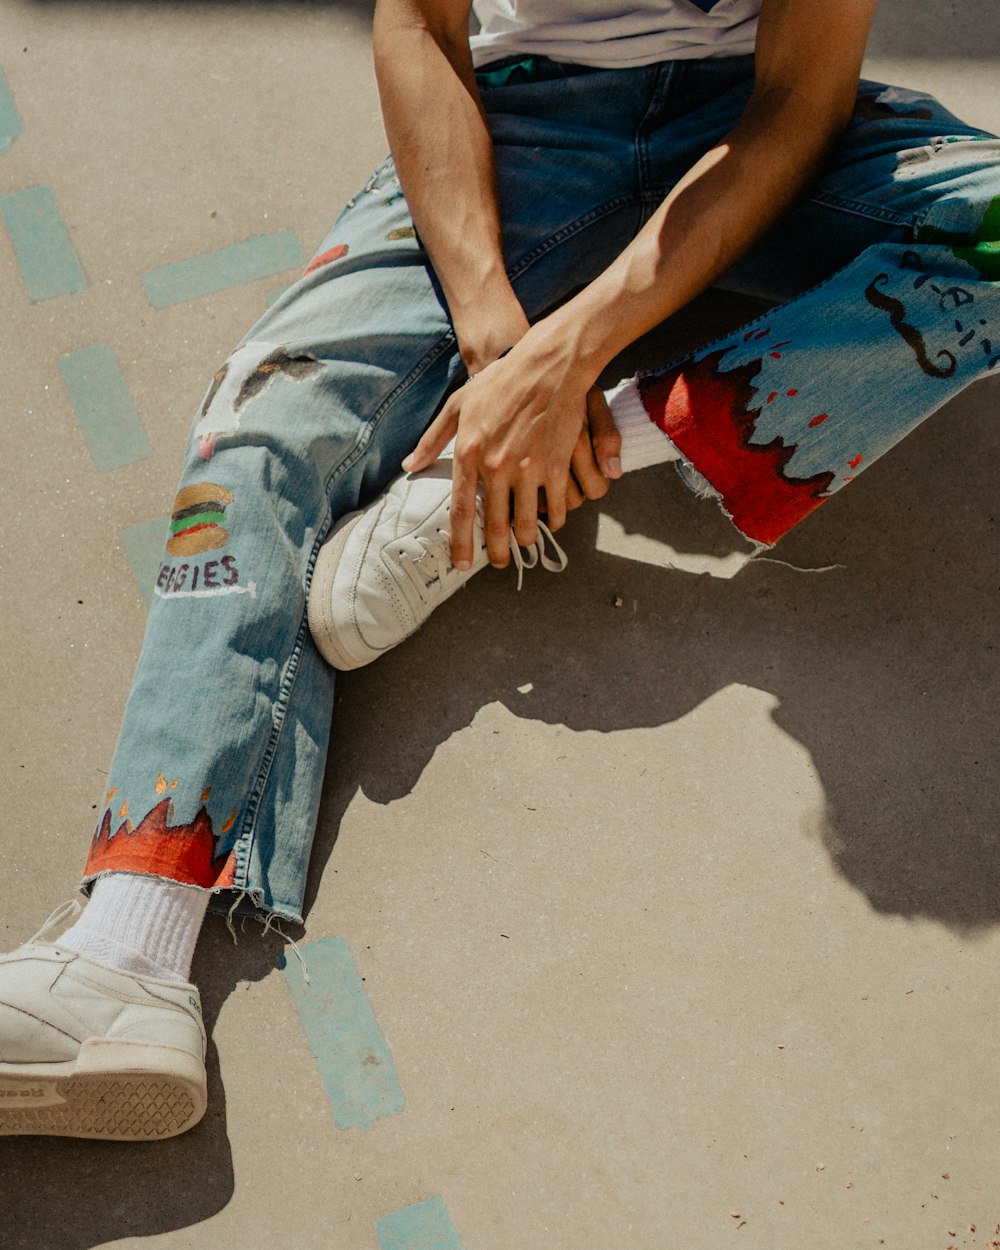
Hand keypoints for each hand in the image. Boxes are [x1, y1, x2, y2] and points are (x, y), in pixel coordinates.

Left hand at [403, 327, 617, 568]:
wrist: (546, 366)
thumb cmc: (499, 382)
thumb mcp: (457, 405)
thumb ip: (432, 440)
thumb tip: (409, 466)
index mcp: (468, 454)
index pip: (460, 511)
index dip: (460, 543)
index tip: (461, 563)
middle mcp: (496, 467)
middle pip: (495, 526)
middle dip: (496, 553)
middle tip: (498, 562)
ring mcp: (528, 469)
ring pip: (528, 523)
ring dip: (526, 539)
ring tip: (525, 543)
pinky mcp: (555, 466)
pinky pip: (557, 507)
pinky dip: (555, 519)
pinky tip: (553, 520)